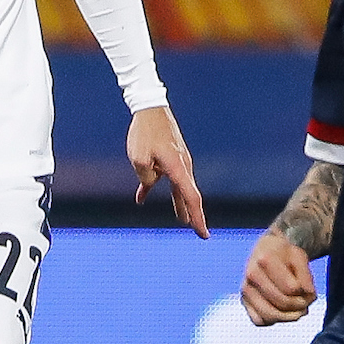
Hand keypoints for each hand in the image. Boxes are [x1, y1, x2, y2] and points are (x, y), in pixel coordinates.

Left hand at [128, 105, 207, 238]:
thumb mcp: (139, 159)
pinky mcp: (167, 156)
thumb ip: (146, 178)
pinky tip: (141, 198)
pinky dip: (152, 187)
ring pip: (177, 187)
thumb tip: (149, 184)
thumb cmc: (144, 133)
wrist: (149, 109)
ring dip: (178, 203)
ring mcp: (176, 161)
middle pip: (189, 195)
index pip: (191, 198)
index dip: (197, 217)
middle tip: (201, 233)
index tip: (203, 234)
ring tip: (181, 219)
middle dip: (193, 214)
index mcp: (178, 168)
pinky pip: (162, 176)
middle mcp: (182, 166)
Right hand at [241, 231, 316, 325]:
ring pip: (269, 316)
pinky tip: (281, 311)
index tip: (309, 289)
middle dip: (300, 305)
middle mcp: (251, 275)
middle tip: (306, 302)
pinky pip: (259, 321)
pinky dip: (273, 320)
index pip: (291, 288)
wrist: (267, 250)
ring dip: (288, 317)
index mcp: (265, 260)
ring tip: (297, 311)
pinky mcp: (244, 301)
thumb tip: (309, 295)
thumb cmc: (286, 255)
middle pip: (282, 302)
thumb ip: (307, 276)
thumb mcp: (301, 258)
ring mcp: (246, 289)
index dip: (306, 293)